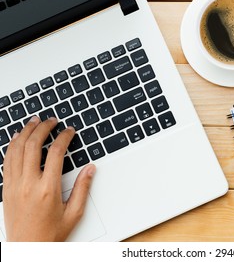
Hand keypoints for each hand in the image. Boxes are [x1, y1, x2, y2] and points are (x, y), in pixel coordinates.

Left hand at [2, 116, 95, 240]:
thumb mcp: (74, 213)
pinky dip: (12, 146)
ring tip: (34, 122)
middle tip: (51, 120)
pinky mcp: (6, 188)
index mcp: (48, 189)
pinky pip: (6, 161)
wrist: (27, 248)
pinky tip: (18, 138)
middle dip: (43, 128)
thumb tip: (90, 169)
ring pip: (16, 150)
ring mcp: (14, 185)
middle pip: (33, 145)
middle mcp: (28, 184)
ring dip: (25, 132)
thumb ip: (83, 188)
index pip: (56, 153)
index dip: (64, 137)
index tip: (69, 131)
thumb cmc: (50, 233)